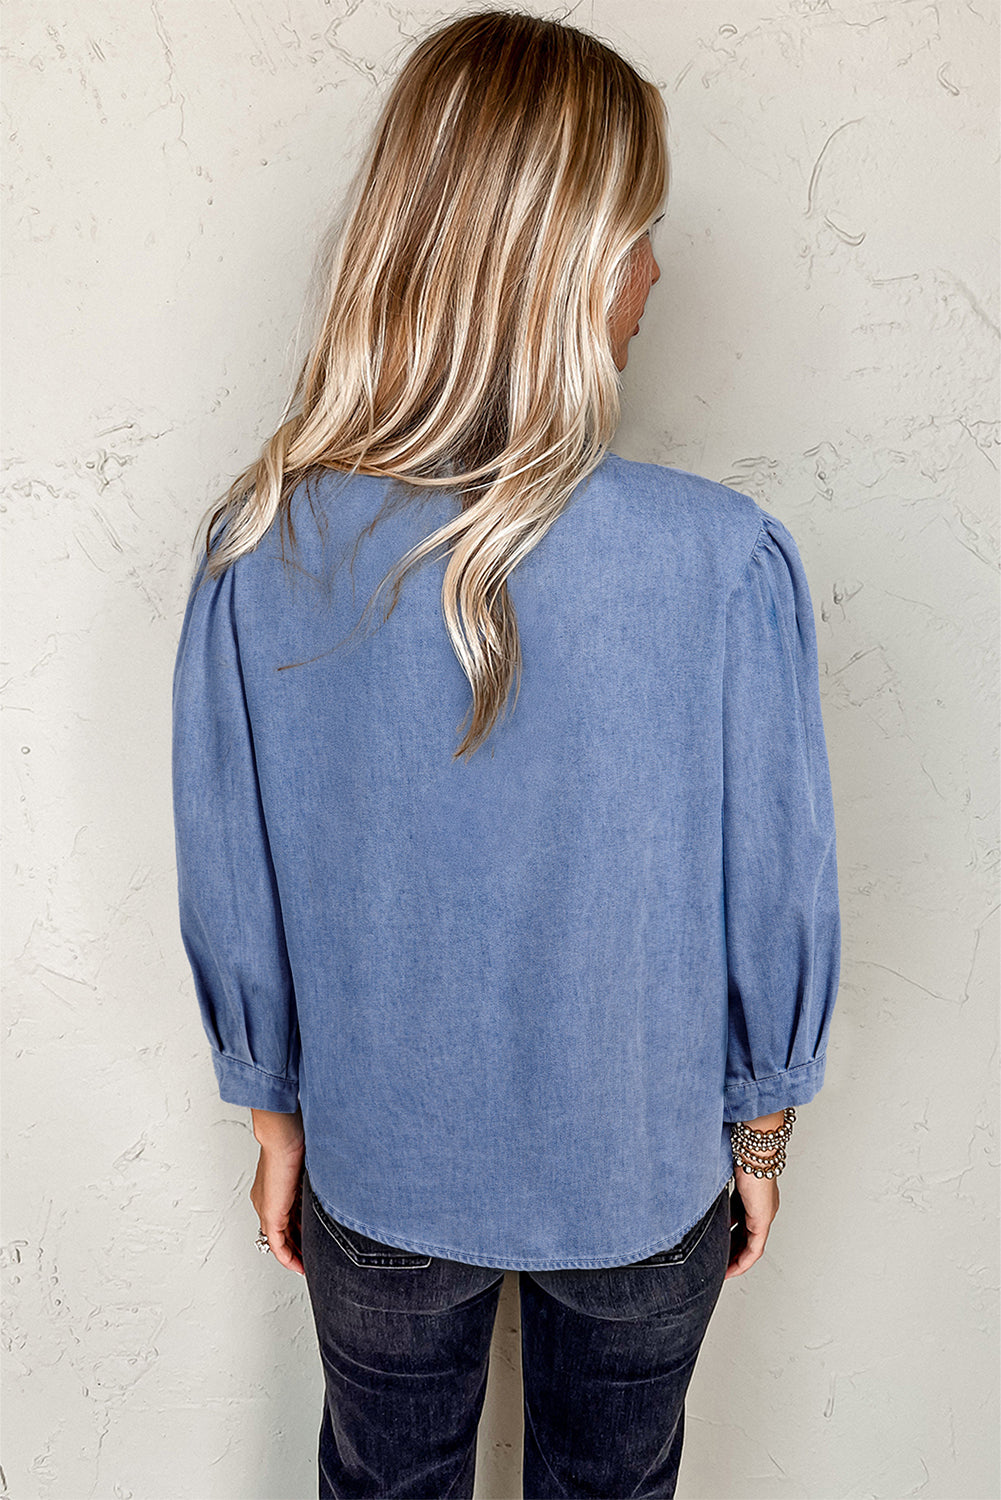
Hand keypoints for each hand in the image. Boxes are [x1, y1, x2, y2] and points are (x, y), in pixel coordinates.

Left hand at [249, 1108, 305, 1275]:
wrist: (284, 1135)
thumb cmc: (298, 1139)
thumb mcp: (311, 1166)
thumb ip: (318, 1181)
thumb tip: (337, 1183)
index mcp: (276, 1187)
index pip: (288, 1215)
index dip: (301, 1230)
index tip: (314, 1240)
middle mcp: (268, 1200)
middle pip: (283, 1231)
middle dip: (299, 1246)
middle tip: (314, 1259)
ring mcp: (268, 1208)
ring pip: (281, 1240)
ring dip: (296, 1254)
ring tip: (310, 1265)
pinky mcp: (270, 1215)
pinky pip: (277, 1244)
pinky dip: (287, 1257)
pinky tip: (298, 1265)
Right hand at [724, 1109, 782, 1279]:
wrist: (753, 1146)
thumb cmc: (738, 1150)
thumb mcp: (719, 1172)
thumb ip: (711, 1183)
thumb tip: (689, 1183)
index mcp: (752, 1194)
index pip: (740, 1219)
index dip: (729, 1233)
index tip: (717, 1242)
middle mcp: (761, 1206)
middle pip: (746, 1235)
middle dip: (732, 1250)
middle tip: (719, 1263)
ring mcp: (763, 1214)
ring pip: (751, 1245)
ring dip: (737, 1259)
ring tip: (725, 1271)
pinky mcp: (762, 1220)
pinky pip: (755, 1249)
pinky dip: (744, 1260)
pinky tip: (733, 1268)